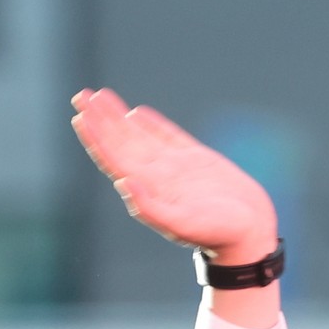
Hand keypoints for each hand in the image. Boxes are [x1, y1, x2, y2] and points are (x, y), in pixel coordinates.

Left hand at [70, 90, 278, 263]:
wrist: (248, 233)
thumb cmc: (217, 233)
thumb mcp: (182, 223)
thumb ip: (150, 206)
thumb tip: (123, 182)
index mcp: (147, 190)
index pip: (114, 159)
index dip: (96, 137)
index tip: (81, 115)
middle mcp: (155, 178)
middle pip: (120, 143)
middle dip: (101, 119)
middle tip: (81, 94)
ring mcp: (173, 168)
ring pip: (139, 136)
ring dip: (117, 116)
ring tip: (99, 95)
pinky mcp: (194, 161)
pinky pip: (167, 137)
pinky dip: (151, 124)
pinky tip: (136, 113)